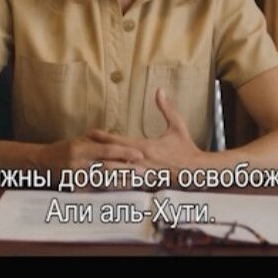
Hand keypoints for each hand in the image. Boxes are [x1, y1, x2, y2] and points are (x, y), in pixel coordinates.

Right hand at [38, 134, 144, 187]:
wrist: (43, 162)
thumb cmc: (66, 148)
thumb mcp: (81, 139)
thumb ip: (100, 140)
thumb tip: (123, 143)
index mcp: (80, 149)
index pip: (106, 150)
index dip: (124, 153)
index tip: (140, 155)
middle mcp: (77, 165)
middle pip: (107, 169)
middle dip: (127, 171)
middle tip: (144, 172)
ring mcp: (76, 180)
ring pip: (104, 183)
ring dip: (123, 182)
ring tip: (138, 181)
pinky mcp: (76, 191)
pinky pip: (98, 191)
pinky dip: (112, 189)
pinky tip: (124, 188)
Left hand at [88, 88, 204, 184]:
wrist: (198, 172)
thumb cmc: (187, 149)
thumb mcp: (177, 126)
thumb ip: (166, 109)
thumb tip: (160, 91)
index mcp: (145, 147)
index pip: (119, 141)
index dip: (102, 137)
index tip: (89, 132)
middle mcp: (141, 161)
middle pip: (112, 158)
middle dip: (95, 154)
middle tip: (79, 150)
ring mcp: (142, 175)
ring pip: (116, 175)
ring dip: (100, 171)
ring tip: (84, 168)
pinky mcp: (145, 185)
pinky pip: (124, 186)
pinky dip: (111, 184)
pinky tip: (100, 184)